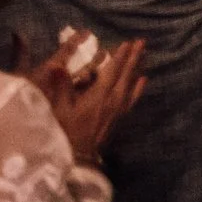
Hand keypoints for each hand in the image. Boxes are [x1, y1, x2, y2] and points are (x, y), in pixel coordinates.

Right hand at [30, 36, 146, 164]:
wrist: (78, 159)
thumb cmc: (65, 132)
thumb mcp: (59, 109)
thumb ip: (61, 87)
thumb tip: (56, 65)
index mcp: (99, 95)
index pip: (112, 71)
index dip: (120, 56)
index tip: (128, 42)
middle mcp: (113, 100)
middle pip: (126, 75)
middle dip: (134, 57)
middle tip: (142, 42)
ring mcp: (118, 110)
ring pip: (131, 84)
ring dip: (137, 68)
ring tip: (145, 55)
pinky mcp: (119, 118)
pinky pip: (132, 98)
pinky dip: (138, 87)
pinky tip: (143, 80)